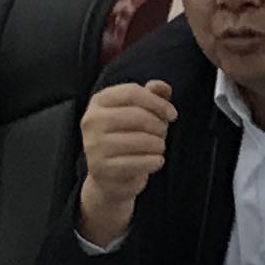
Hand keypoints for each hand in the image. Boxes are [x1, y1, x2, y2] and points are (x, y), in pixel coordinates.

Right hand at [75, 81, 177, 245]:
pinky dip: (154, 161)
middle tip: (163, 134)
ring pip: (141, 140)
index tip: (173, 115)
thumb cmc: (127, 139)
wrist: (110, 177)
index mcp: (99, 101)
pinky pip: (139, 162)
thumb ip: (152, 96)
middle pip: (137, 116)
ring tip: (158, 147)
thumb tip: (160, 86)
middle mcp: (91, 120)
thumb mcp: (140, 113)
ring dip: (159, 144)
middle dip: (159, 125)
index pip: (132, 92)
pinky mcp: (100, 168)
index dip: (158, 103)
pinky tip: (156, 161)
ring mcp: (93, 145)